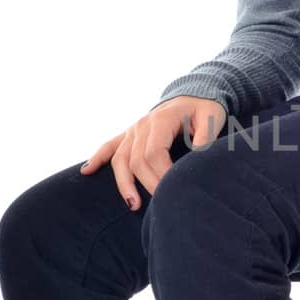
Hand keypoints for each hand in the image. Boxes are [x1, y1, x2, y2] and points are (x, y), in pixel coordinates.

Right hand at [80, 95, 227, 208]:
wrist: (193, 94)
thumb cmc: (205, 109)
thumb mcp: (212, 118)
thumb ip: (205, 138)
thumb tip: (196, 161)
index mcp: (161, 120)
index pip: (154, 153)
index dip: (161, 175)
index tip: (173, 192)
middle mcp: (142, 125)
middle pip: (136, 160)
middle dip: (147, 184)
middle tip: (160, 206)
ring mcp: (133, 130)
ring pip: (120, 159)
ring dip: (123, 183)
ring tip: (132, 204)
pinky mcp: (129, 134)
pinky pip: (109, 146)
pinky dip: (97, 158)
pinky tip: (86, 172)